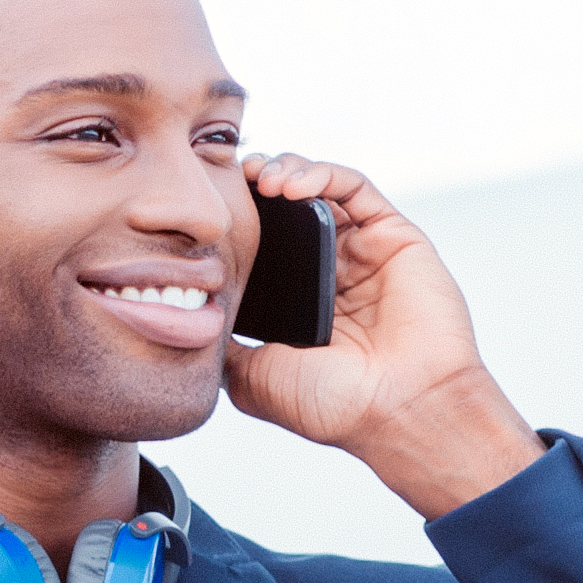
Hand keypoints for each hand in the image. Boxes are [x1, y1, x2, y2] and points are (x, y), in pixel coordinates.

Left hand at [226, 152, 541, 518]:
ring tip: (258, 179)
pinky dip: (321, 175)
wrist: (398, 411)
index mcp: (300, 303)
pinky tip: (291, 187)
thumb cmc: (334, 405)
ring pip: (320, 190)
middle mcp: (332, 272)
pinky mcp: (395, 236)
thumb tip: (184, 319)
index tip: (204, 215)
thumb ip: (222, 344)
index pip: (264, 245)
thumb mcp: (252, 378)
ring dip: (285, 171)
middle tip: (228, 181)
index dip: (236, 223)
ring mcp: (364, 252)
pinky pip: (355, 188)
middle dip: (255, 188)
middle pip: (288, 210)